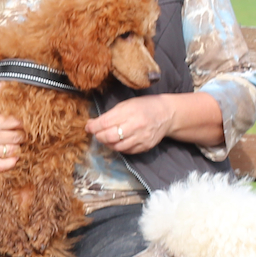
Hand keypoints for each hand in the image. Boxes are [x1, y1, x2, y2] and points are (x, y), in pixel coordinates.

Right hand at [0, 84, 23, 172]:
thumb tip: (2, 85)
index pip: (15, 122)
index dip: (21, 123)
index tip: (20, 123)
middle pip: (17, 137)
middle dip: (21, 134)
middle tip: (21, 133)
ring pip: (12, 150)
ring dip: (17, 147)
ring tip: (16, 144)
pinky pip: (1, 166)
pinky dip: (10, 162)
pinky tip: (13, 158)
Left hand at [88, 93, 219, 153]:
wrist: (167, 114)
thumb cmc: (144, 106)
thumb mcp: (126, 104)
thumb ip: (110, 114)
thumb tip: (93, 124)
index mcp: (129, 112)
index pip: (104, 122)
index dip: (93, 126)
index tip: (88, 127)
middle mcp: (135, 126)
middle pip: (109, 137)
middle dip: (98, 136)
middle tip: (97, 133)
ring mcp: (141, 138)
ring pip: (116, 147)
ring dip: (107, 143)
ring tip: (106, 138)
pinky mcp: (145, 146)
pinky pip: (126, 151)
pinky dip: (118, 148)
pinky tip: (117, 142)